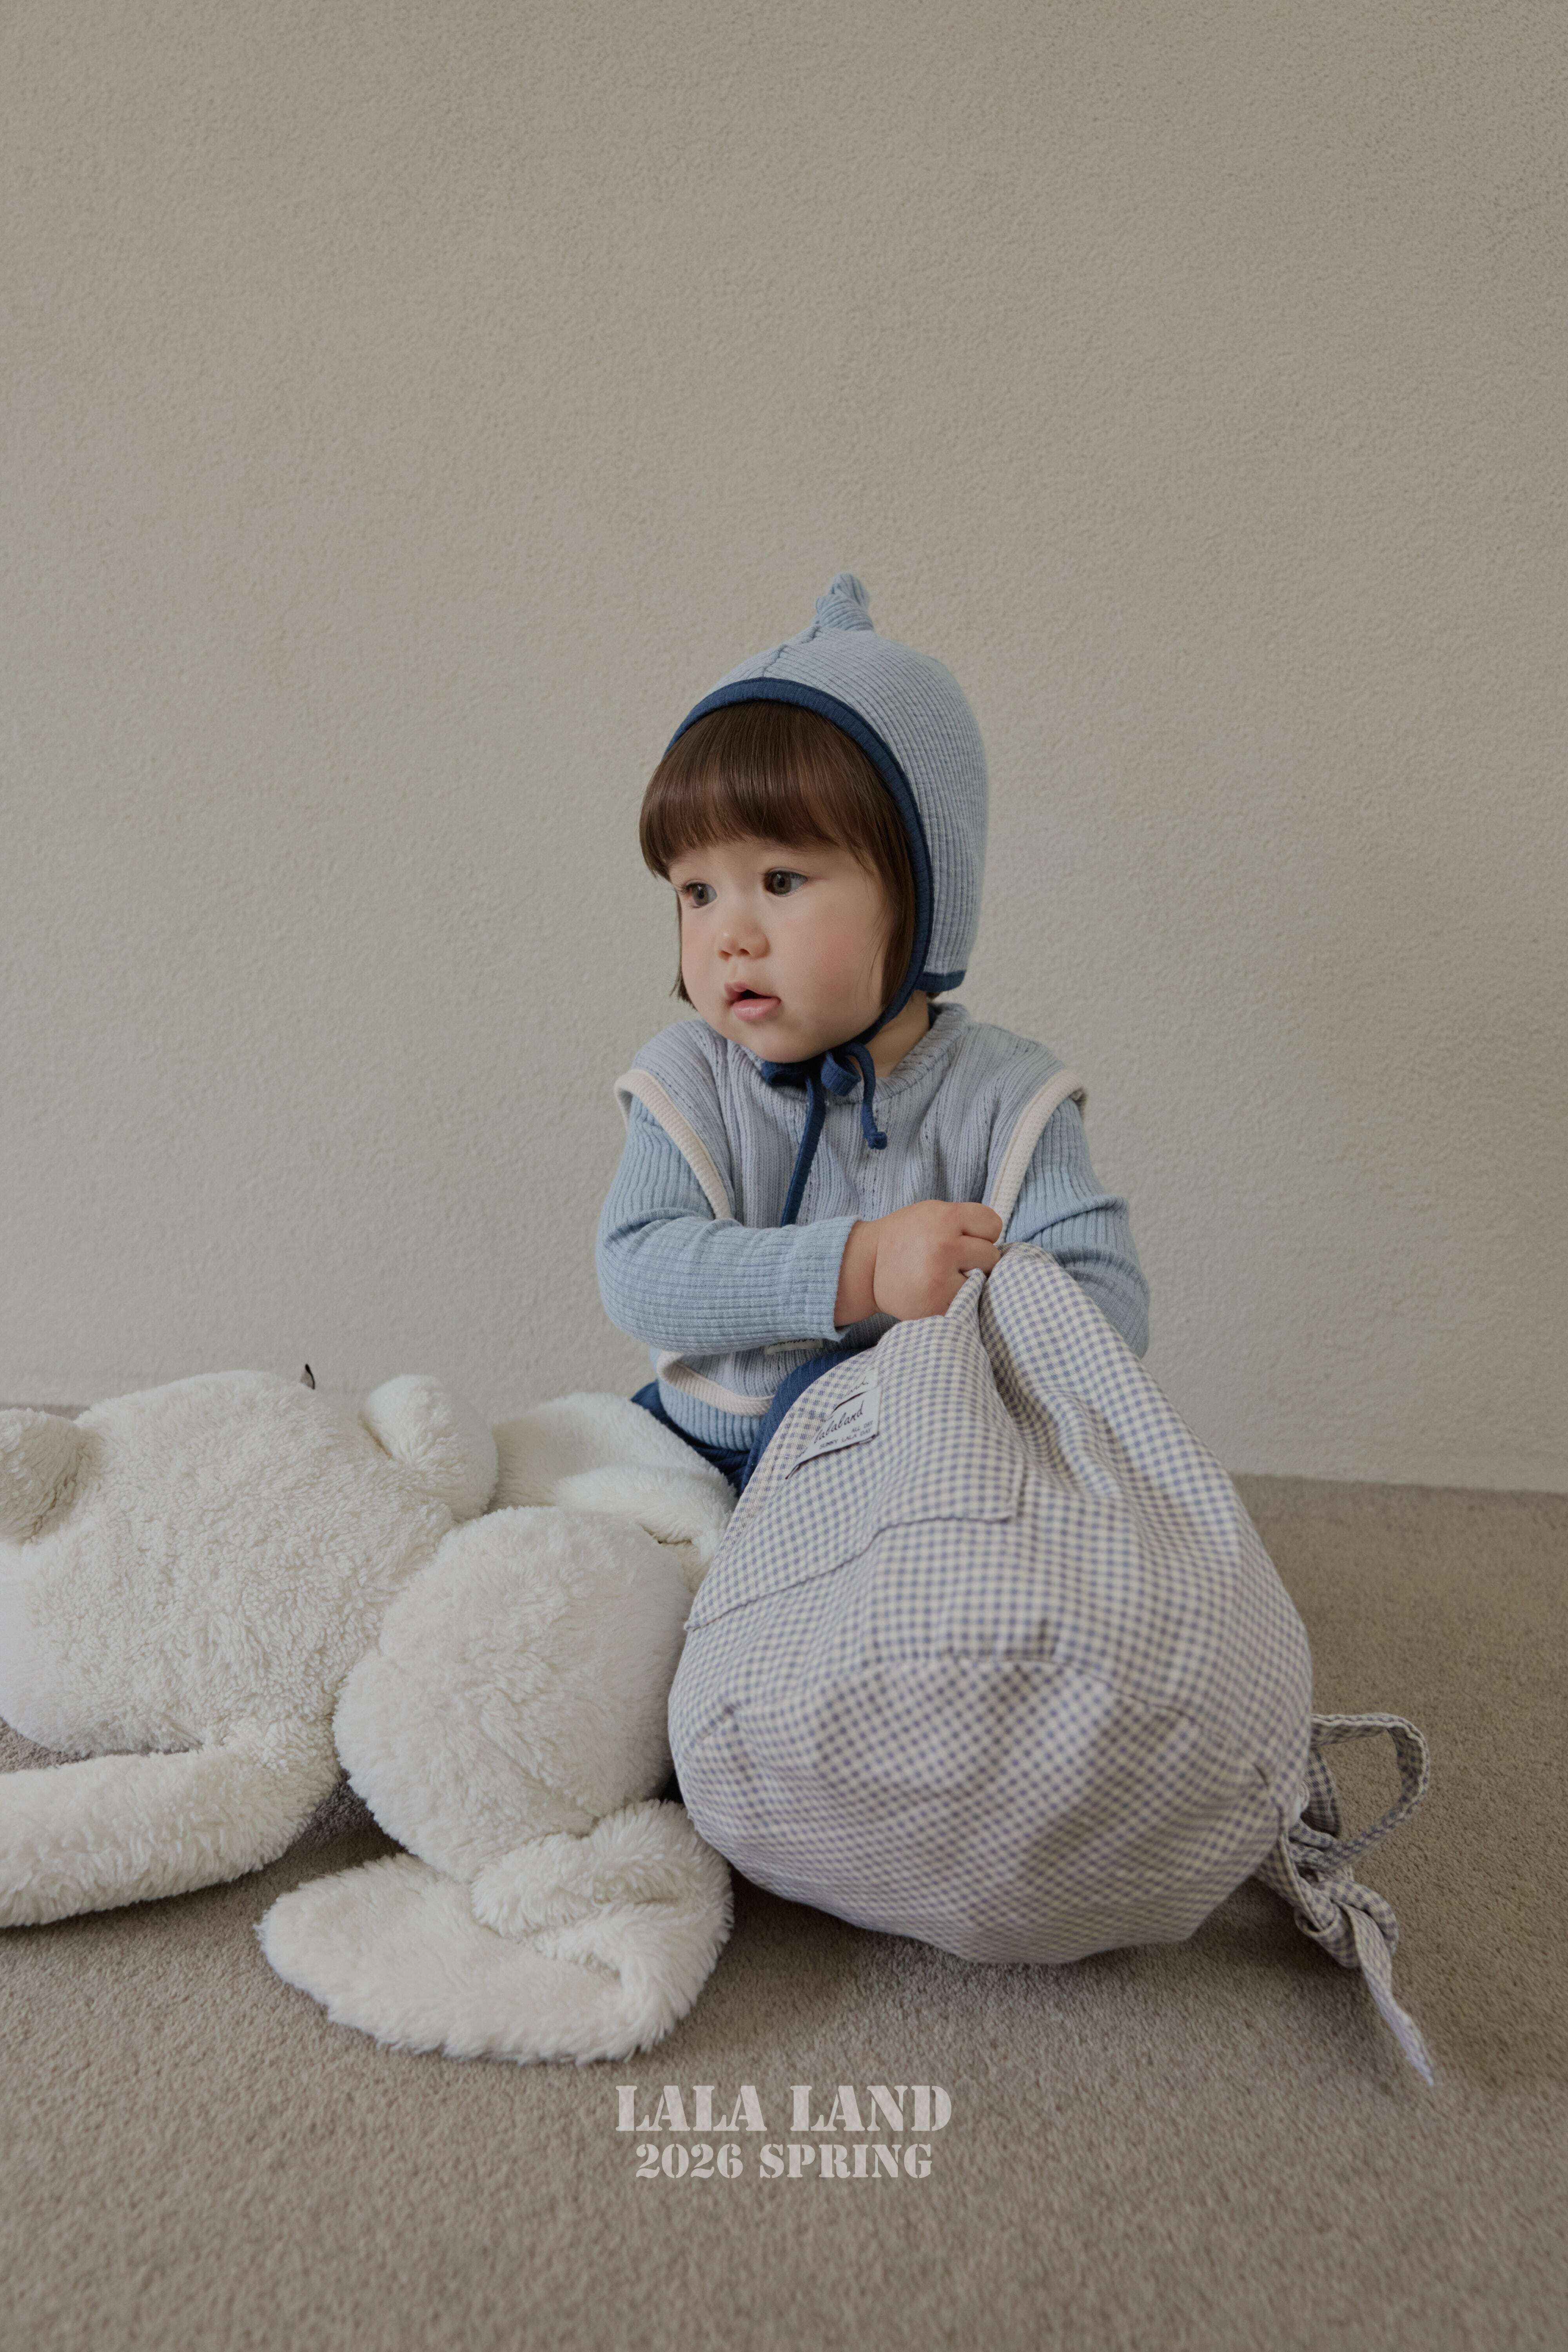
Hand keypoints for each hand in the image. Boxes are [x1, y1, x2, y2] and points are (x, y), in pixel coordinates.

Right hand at [834, 1200, 1002, 1326]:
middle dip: (977, 1257)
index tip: (965, 1237)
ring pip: (983, 1281)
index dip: (982, 1232)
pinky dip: (959, 1298)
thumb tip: (999, 1245)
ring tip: (945, 1275)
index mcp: (944, 1218)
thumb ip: (964, 1221)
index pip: (993, 1224)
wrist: (867, 1268)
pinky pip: (968, 1301)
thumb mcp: (932, 1213)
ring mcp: (941, 1280)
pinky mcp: (938, 1306)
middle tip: (952, 1259)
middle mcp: (944, 1247)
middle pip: (991, 1255)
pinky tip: (939, 1291)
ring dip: (971, 1279)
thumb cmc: (905, 1238)